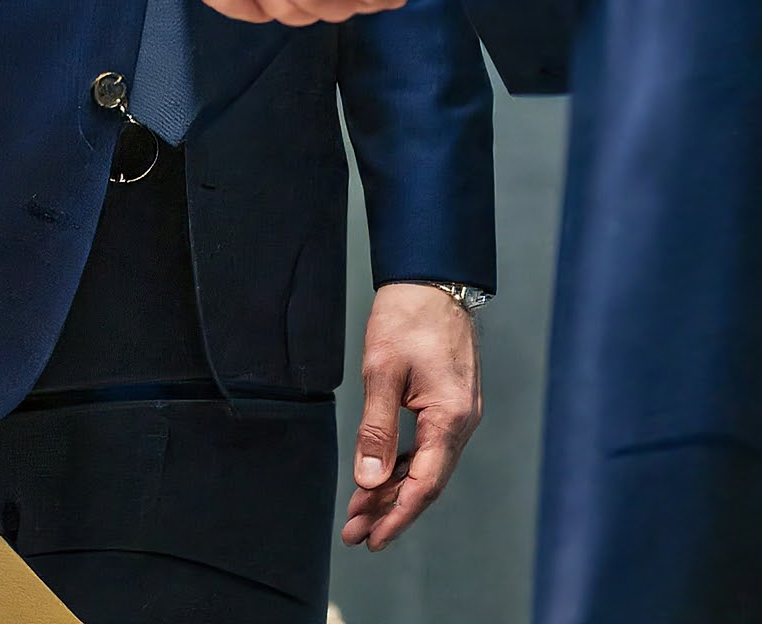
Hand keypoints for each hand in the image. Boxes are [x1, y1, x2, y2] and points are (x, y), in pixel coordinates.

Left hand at [342, 283, 481, 551]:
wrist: (432, 276)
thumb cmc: (408, 317)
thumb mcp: (383, 371)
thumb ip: (377, 429)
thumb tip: (369, 481)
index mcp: (451, 418)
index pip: (424, 485)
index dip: (396, 516)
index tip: (370, 539)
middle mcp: (462, 420)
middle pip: (426, 481)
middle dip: (389, 508)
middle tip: (354, 532)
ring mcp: (459, 411)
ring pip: (427, 465)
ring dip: (394, 488)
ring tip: (360, 510)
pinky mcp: (450, 400)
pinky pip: (429, 445)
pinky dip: (404, 463)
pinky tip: (381, 474)